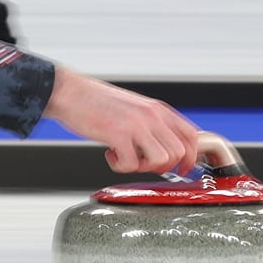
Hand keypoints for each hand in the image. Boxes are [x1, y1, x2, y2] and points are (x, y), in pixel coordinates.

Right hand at [43, 70, 200, 174]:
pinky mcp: (119, 134)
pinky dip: (120, 166)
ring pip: (161, 160)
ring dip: (143, 167)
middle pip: (179, 153)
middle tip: (142, 163)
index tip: (182, 170)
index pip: (191, 136)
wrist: (70, 92)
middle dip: (162, 167)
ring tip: (126, 157)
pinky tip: (110, 154)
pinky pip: (131, 164)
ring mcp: (137, 124)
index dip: (191, 158)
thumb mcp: (135, 108)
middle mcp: (152, 115)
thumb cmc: (97, 102)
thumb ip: (152, 124)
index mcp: (158, 109)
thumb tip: (164, 148)